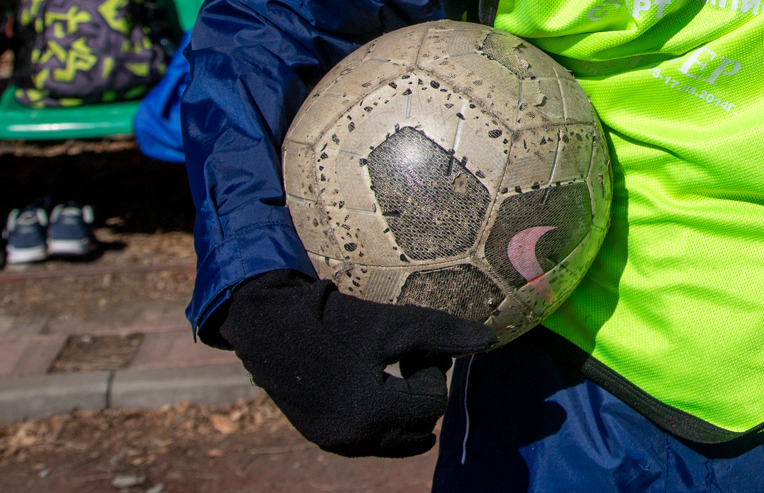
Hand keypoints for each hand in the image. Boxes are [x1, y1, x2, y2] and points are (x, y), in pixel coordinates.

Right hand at [217, 269, 494, 457]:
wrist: (272, 326)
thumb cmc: (338, 321)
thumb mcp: (398, 324)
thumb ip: (446, 335)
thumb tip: (490, 340)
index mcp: (373, 413)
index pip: (433, 406)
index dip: (431, 372)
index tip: (413, 348)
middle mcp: (353, 438)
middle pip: (419, 427)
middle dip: (422, 394)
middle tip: (407, 359)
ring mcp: (335, 442)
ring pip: (397, 439)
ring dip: (405, 408)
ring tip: (390, 370)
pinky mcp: (323, 438)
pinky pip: (371, 440)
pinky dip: (383, 417)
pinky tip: (373, 384)